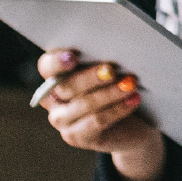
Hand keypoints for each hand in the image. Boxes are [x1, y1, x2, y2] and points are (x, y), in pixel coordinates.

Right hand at [37, 50, 165, 180]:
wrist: (130, 124)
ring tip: (132, 84)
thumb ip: (104, 58)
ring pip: (84, 104)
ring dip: (110, 93)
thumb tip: (117, 43)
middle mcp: (53, 100)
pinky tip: (134, 100)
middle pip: (67, 86)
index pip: (47, 66)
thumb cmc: (118, 86)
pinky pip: (97, 121)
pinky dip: (117, 109)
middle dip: (91, 77)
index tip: (74, 56)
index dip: (57, 62)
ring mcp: (62, 121)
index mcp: (56, 76)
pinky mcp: (76, 137)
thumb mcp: (111, 70)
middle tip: (113, 70)